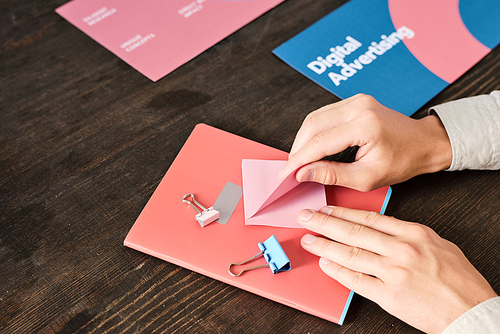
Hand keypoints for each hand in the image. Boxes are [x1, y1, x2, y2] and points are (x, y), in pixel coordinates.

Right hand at [279, 94, 451, 190]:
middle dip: (297, 150)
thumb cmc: (403, 161)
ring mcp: (356, 101)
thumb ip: (332, 175)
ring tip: (298, 161)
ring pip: (315, 118)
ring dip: (302, 140)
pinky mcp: (354, 101)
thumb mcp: (367, 177)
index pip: (319, 142)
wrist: (424, 143)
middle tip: (289, 170)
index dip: (298, 160)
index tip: (285, 175)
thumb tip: (303, 174)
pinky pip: (324, 114)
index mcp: (364, 125)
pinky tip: (310, 147)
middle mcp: (358, 107)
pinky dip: (313, 131)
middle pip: (312, 126)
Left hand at [297, 206, 497, 333]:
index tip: (326, 208)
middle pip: (354, 232)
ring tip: (309, 239)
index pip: (369, 219)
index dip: (343, 213)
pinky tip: (326, 264)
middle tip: (307, 217)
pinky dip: (338, 271)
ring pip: (350, 253)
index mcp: (413, 233)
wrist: (472, 310)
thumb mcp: (437, 244)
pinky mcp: (389, 295)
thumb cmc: (459, 279)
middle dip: (325, 223)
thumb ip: (408, 235)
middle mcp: (400, 249)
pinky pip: (357, 280)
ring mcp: (393, 272)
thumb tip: (383, 228)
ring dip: (325, 245)